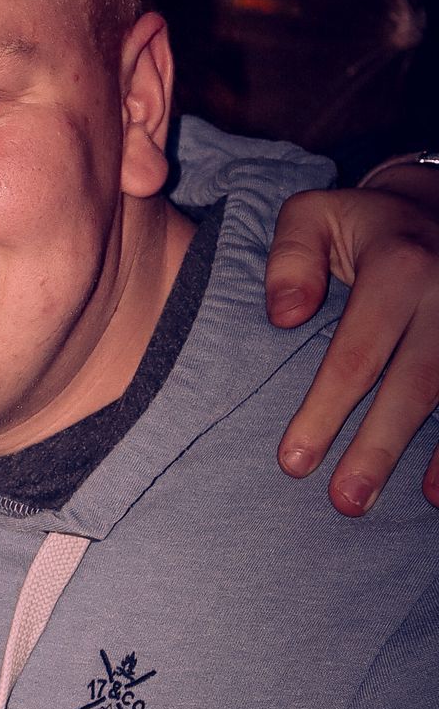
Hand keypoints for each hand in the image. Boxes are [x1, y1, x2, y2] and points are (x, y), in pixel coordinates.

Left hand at [267, 172, 438, 512]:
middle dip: (379, 446)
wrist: (437, 208)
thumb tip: (285, 316)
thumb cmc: (363, 225)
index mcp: (399, 265)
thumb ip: (288, 259)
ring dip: (434, 458)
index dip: (326, 409)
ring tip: (385, 500)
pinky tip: (437, 489)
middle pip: (416, 383)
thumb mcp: (313, 215)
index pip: (358, 351)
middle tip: (345, 500)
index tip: (294, 461)